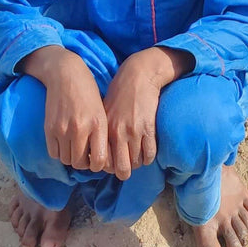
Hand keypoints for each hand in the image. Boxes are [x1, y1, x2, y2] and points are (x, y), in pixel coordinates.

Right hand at [21, 46, 107, 171]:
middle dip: (84, 162)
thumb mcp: (101, 110)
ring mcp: (63, 129)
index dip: (99, 165)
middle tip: (85, 154)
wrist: (66, 73)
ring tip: (75, 146)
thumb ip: (102, 133)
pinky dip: (59, 152)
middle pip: (80, 163)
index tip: (98, 159)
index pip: (100, 160)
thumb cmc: (88, 91)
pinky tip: (64, 142)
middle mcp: (81, 128)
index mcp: (98, 123)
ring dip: (71, 157)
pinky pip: (54, 153)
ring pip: (66, 160)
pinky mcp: (49, 128)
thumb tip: (100, 158)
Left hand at [102, 51, 162, 180]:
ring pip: (136, 163)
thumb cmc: (120, 91)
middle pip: (121, 168)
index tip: (112, 163)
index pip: (103, 162)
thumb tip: (97, 150)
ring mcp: (134, 131)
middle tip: (125, 167)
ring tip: (136, 157)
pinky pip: (150, 153)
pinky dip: (149, 157)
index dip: (109, 167)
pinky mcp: (149, 127)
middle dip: (124, 172)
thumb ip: (101, 130)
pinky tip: (147, 153)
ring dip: (137, 163)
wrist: (139, 74)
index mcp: (104, 129)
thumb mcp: (104, 109)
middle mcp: (118, 133)